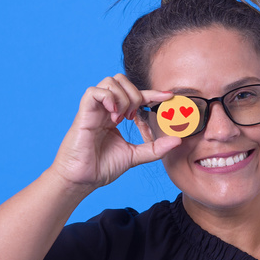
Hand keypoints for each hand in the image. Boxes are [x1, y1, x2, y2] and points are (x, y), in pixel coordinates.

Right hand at [50, 74, 180, 189]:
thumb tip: (177, 140)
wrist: (82, 179)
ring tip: (121, 118)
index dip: (153, 93)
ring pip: (109, 82)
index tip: (169, 97)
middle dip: (134, 94)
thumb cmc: (102, 167)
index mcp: (115, 115)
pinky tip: (113, 115)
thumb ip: (156, 148)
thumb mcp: (135, 156)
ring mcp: (94, 109)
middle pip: (121, 80)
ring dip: (122, 97)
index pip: (136, 95)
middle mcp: (105, 109)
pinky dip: (108, 98)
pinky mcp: (84, 113)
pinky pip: (94, 92)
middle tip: (132, 116)